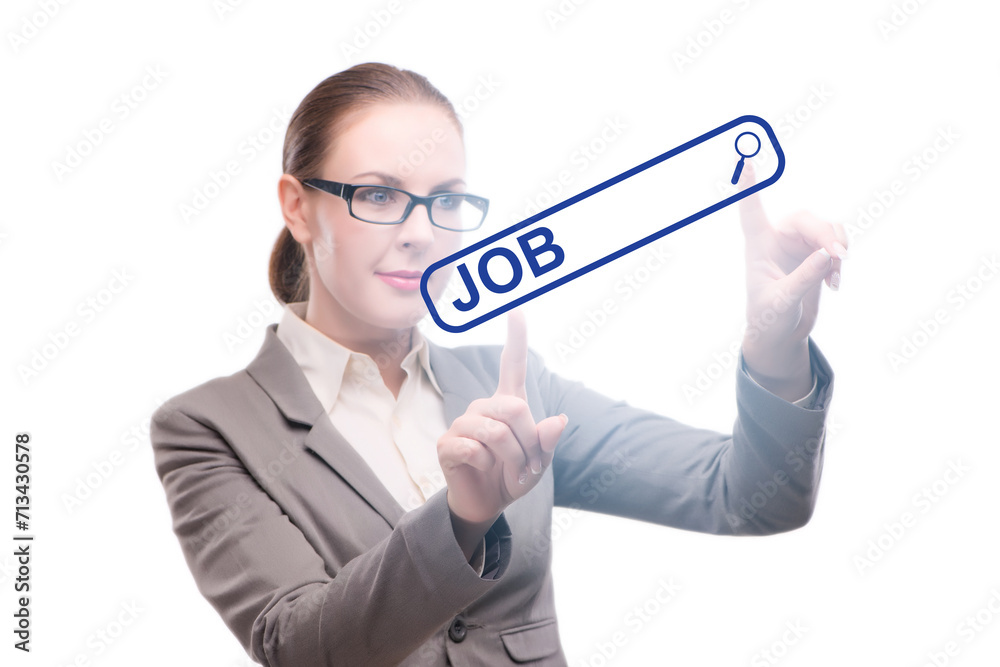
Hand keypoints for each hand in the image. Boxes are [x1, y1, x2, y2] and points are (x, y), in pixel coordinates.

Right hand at [438, 309, 567, 525]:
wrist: (486, 503)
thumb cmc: (512, 475)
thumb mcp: (539, 461)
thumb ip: (547, 441)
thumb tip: (560, 420)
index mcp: (507, 404)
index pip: (511, 365)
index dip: (516, 339)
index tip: (517, 310)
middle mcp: (483, 407)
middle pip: (515, 408)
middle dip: (529, 441)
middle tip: (528, 463)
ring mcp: (462, 423)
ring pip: (496, 432)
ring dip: (513, 458)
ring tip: (512, 471)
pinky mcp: (447, 444)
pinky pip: (475, 449)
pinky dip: (488, 466)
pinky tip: (483, 469)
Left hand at [736, 160, 847, 393]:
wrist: (780, 334)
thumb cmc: (769, 319)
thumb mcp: (782, 304)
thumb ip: (803, 279)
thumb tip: (826, 255)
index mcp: (758, 246)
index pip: (750, 210)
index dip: (749, 186)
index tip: (745, 160)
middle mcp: (777, 239)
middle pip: (806, 219)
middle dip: (826, 236)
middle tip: (839, 260)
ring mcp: (798, 244)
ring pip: (826, 228)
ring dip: (836, 250)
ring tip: (834, 277)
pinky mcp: (814, 253)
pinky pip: (836, 243)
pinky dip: (840, 260)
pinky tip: (834, 283)